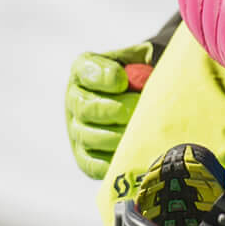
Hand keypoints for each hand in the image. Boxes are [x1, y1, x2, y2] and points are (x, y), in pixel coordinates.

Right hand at [64, 41, 156, 178]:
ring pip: (88, 136)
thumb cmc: (146, 78)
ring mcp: (77, 129)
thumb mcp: (144, 61)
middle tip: (137, 109)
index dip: (102, 77)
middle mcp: (76, 99)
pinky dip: (111, 161)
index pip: (85, 70)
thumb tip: (146, 77)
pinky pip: (92, 164)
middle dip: (114, 109)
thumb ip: (143, 64)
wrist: (149, 105)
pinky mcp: (85, 156)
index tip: (123, 81)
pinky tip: (129, 154)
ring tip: (139, 133)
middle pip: (85, 107)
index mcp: (85, 70)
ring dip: (116, 136)